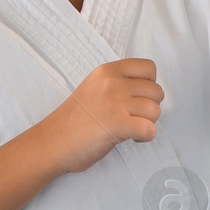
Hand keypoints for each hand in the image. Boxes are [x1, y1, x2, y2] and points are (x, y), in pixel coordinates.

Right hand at [44, 58, 164, 173]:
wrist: (52, 142)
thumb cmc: (74, 120)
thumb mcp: (96, 88)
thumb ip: (119, 84)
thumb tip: (147, 92)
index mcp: (108, 71)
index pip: (149, 68)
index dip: (149, 85)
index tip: (137, 98)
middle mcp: (113, 83)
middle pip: (156, 91)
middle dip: (149, 108)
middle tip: (133, 118)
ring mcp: (115, 103)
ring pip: (155, 110)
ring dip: (147, 123)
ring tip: (130, 128)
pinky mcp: (117, 125)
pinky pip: (150, 129)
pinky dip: (145, 137)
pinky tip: (131, 138)